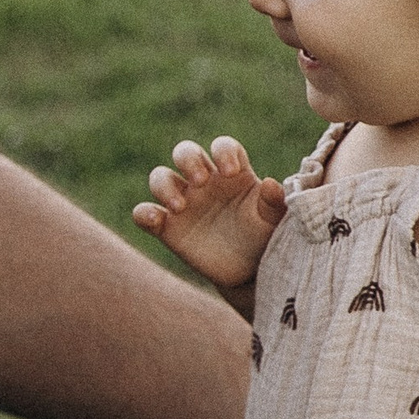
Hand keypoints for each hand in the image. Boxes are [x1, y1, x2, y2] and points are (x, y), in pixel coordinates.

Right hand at [132, 136, 285, 293]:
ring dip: (165, 186)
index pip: (223, 147)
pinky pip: (145, 213)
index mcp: (232, 173)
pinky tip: (156, 220)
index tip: (231, 171)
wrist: (248, 271)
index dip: (223, 151)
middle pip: (185, 152)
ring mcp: (183, 203)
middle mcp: (204, 182)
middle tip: (201, 180)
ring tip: (181, 206)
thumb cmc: (263, 237)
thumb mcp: (274, 221)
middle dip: (188, 159)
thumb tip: (272, 184)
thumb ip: (274, 202)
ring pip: (160, 178)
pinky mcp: (167, 227)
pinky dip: (144, 213)